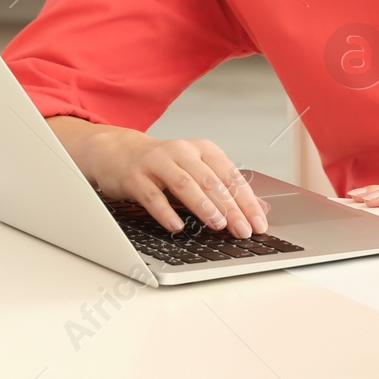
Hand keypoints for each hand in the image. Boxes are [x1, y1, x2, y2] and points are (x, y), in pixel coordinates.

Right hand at [46, 116, 268, 238]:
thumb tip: (259, 208)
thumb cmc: (163, 166)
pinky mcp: (135, 176)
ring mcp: (157, 163)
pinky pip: (152, 196)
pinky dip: (166, 212)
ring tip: (218, 224)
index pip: (231, 175)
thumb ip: (225, 189)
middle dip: (231, 208)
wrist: (119, 152)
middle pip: (211, 181)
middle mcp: (182, 152)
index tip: (258, 222)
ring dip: (204, 206)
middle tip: (243, 229)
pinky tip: (177, 226)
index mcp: (202, 149)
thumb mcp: (197, 171)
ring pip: (185, 184)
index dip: (247, 200)